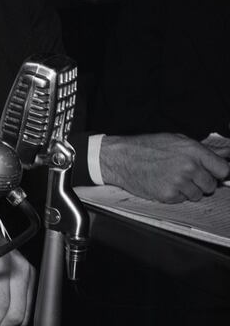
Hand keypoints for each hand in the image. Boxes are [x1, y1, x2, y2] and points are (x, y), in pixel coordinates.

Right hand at [101, 133, 229, 202]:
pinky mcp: (168, 194)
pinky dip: (174, 195)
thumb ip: (198, 151)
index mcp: (193, 151)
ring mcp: (179, 182)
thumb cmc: (146, 147)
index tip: (212, 174)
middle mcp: (189, 166)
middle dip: (201, 183)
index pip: (223, 169)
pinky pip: (182, 200)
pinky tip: (163, 184)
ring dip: (188, 190)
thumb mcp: (175, 140)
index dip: (217, 173)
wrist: (121, 158)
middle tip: (186, 176)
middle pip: (211, 185)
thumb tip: (221, 156)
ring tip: (171, 179)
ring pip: (197, 195)